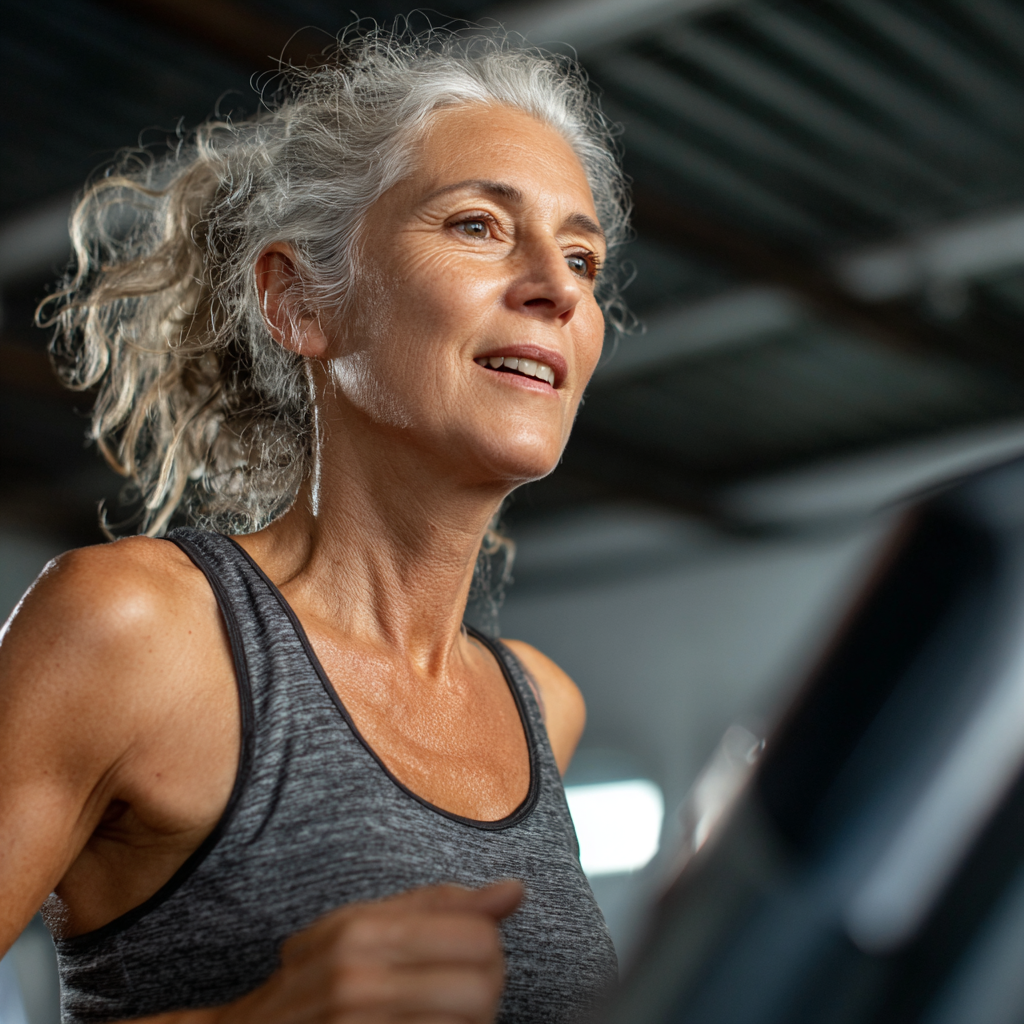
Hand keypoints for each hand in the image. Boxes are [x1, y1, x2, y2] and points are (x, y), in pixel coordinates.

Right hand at [218, 880, 523, 1023]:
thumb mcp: (363, 925)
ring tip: (450, 1014)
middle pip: (483, 984)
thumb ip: (440, 906)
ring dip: (472, 1022)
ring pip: (470, 1023)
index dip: (489, 945)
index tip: (473, 951)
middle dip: (487, 988)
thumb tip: (516, 890)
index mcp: (361, 931)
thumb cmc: (315, 979)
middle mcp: (358, 982)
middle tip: (468, 989)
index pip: (478, 934)